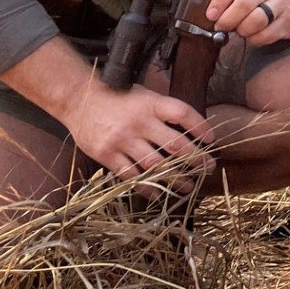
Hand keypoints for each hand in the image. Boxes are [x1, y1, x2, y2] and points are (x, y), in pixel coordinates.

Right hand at [64, 74, 215, 194]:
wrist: (78, 99)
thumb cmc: (116, 96)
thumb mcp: (143, 94)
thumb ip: (162, 110)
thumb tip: (190, 128)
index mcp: (150, 103)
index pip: (183, 114)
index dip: (201, 127)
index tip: (211, 140)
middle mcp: (139, 122)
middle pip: (175, 145)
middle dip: (196, 159)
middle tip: (208, 168)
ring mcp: (122, 140)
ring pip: (156, 165)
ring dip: (176, 178)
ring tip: (189, 186)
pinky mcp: (107, 155)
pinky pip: (131, 176)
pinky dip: (147, 187)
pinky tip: (158, 194)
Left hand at [206, 0, 289, 45]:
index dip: (220, 0)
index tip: (210, 14)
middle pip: (244, 4)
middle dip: (228, 19)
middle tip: (221, 26)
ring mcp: (283, 3)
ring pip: (256, 20)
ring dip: (242, 30)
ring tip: (239, 30)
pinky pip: (266, 35)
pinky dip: (254, 39)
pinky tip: (253, 35)